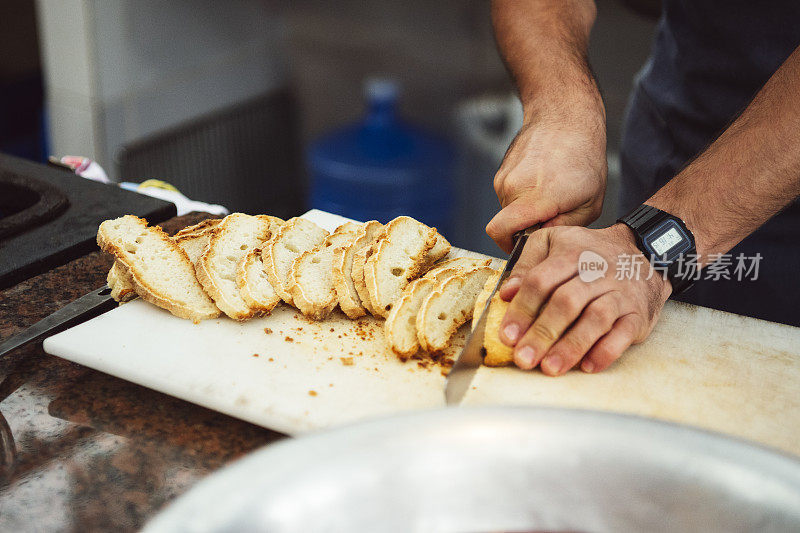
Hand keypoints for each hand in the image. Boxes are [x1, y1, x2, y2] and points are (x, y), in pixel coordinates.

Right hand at [486, 103, 607, 252]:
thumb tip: (541, 240)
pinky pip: (509, 195)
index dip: (511, 246)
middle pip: (507, 225)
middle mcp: (513, 188)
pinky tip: (544, 181)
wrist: (565, 116)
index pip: (500, 232)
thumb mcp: (590, 203)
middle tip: (553, 214)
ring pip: (508, 210)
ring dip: (526, 210)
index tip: (527, 245)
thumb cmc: (584, 157)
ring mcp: (504, 178)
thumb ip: (563, 228)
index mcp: (535, 198)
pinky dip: (524, 196)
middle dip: (526, 227)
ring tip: (551, 192)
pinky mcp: (502, 171)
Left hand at [498, 224, 671, 374]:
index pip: (541, 281)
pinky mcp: (638, 313)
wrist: (642, 254)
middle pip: (566, 302)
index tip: (508, 336)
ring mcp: (621, 293)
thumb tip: (506, 293)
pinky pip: (624, 333)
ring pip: (596, 319)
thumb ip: (527, 265)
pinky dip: (605, 352)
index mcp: (571, 252)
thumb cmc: (587, 254)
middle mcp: (598, 271)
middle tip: (523, 358)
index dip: (522, 310)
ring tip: (550, 368)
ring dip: (571, 346)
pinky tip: (586, 366)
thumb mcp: (552, 244)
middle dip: (542, 333)